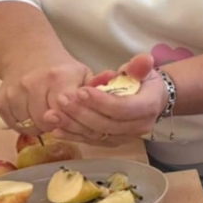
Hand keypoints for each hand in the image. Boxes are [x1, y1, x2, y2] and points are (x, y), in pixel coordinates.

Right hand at [0, 57, 93, 135]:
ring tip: (50, 117)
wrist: (29, 56)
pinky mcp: (1, 100)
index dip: (74, 119)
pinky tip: (35, 117)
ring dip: (42, 128)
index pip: (67, 108)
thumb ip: (97, 87)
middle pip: (48, 121)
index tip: (79, 120)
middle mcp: (34, 83)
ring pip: (30, 125)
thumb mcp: (84, 75)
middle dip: (59, 126)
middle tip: (65, 121)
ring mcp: (15, 92)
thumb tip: (116, 86)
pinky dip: (26, 127)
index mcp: (59, 77)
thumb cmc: (63, 71)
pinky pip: (15, 125)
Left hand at [45, 54, 165, 143]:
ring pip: (96, 135)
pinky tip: (56, 130)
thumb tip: (145, 60)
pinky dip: (73, 136)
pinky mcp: (112, 142)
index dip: (101, 102)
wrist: (150, 100)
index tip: (80, 91)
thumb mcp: (144, 71)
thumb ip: (139, 67)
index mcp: (148, 107)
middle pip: (106, 124)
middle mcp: (139, 127)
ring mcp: (125, 137)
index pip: (122, 108)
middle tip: (61, 100)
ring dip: (72, 126)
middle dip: (81, 113)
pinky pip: (91, 141)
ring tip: (51, 115)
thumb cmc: (144, 82)